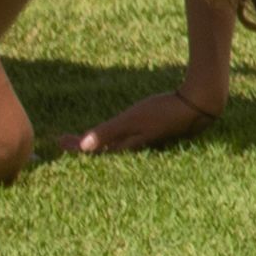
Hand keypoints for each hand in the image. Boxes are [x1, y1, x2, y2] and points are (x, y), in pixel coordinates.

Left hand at [77, 82, 220, 153]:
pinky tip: (113, 133)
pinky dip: (111, 136)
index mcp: (127, 146)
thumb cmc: (164, 111)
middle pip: (101, 149)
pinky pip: (123, 137)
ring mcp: (143, 138)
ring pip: (113, 144)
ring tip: (82, 140)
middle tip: (64, 140)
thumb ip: (108, 132)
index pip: (94, 151)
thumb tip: (82, 148)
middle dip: (82, 146)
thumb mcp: (133, 120)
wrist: (198, 104)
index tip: (58, 142)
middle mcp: (133, 145)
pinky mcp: (151, 131)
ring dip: (96, 141)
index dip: (75, 147)